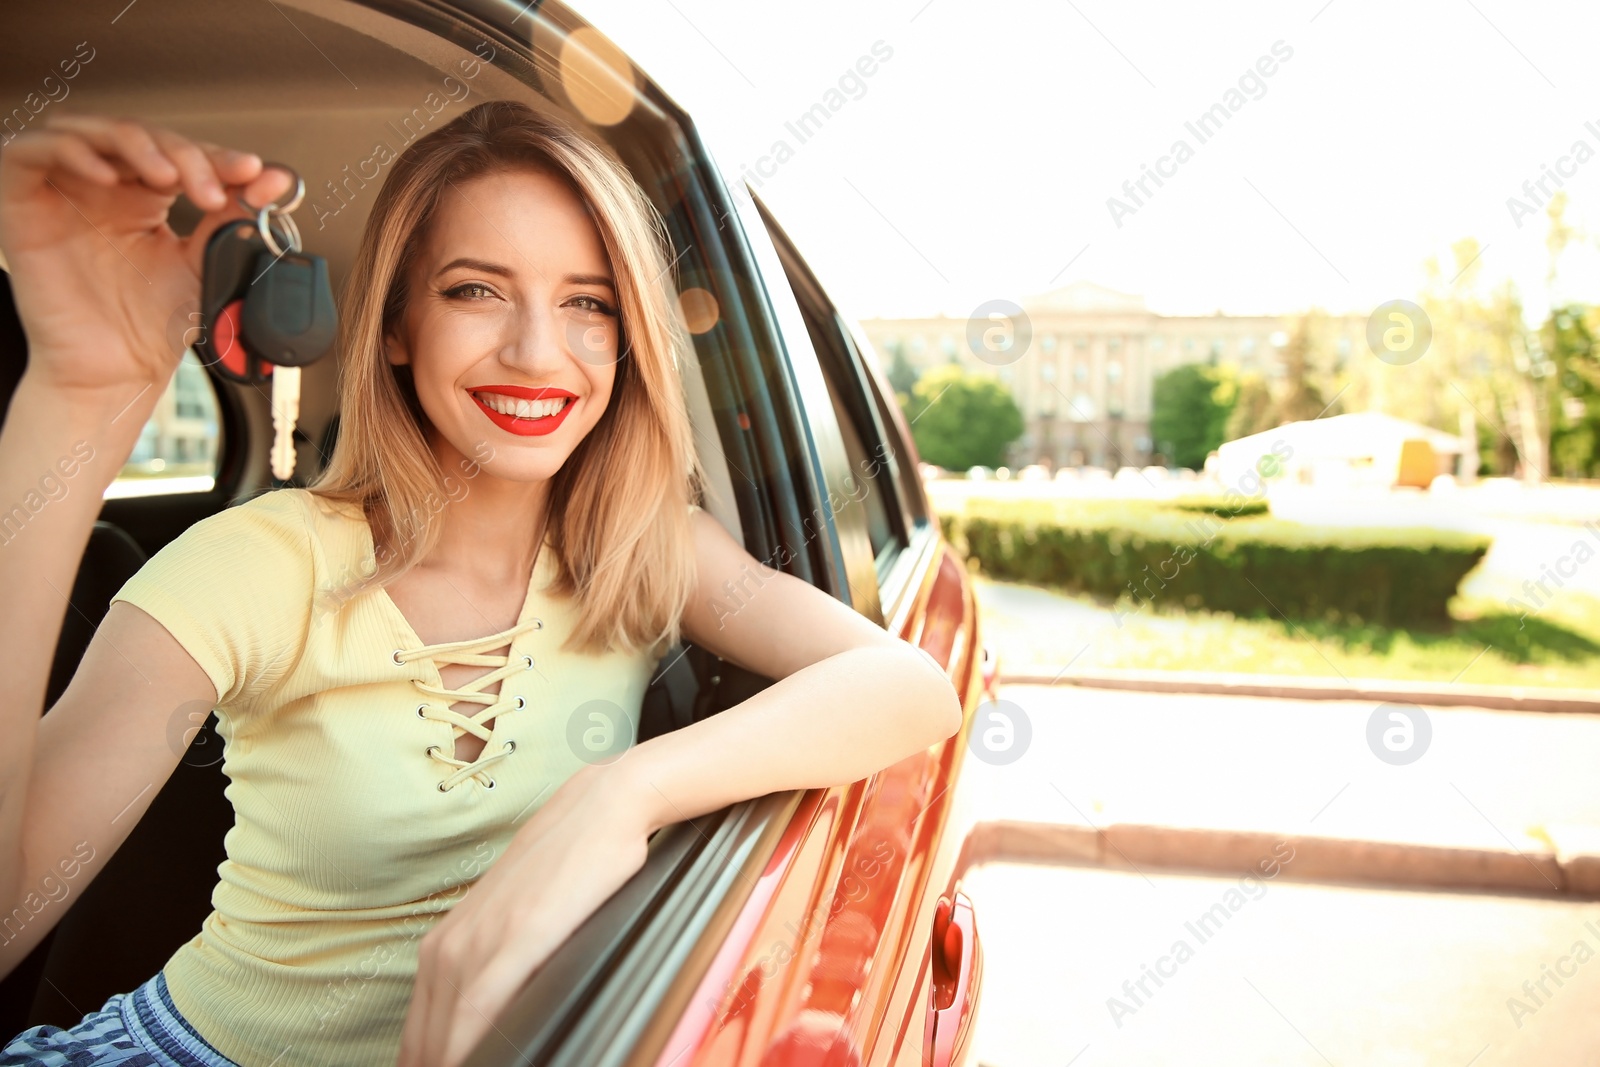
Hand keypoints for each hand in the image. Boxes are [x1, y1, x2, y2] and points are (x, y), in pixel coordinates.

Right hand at [0, 114, 293, 400]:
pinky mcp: (22, 203)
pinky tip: (106, 174)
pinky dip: (68, 151)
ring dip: (134, 143)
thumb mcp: (207, 262)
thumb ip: (237, 218)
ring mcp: (63, 191)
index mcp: (146, 195)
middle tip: (211, 189)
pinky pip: (28, 155)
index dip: (216, 156)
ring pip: (87, 131)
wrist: (117, 371)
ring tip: (168, 176)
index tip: (252, 171)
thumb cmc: (153, 325)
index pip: (179, 153)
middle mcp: (104, 187)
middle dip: (183, 153)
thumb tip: (278, 180)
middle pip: (139, 136)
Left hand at [397, 762, 654, 1066]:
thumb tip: (492, 1025)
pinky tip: (496, 1061)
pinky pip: (476, 1017)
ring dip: (456, 1066)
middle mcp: (446, 949)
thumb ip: (494, 973)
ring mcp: (474, 945)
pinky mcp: (511, 941)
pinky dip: (475, 1052)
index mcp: (441, 949)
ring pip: (442, 1042)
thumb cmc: (568, 868)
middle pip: (423, 1049)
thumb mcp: (514, 927)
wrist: (599, 810)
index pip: (418, 1041)